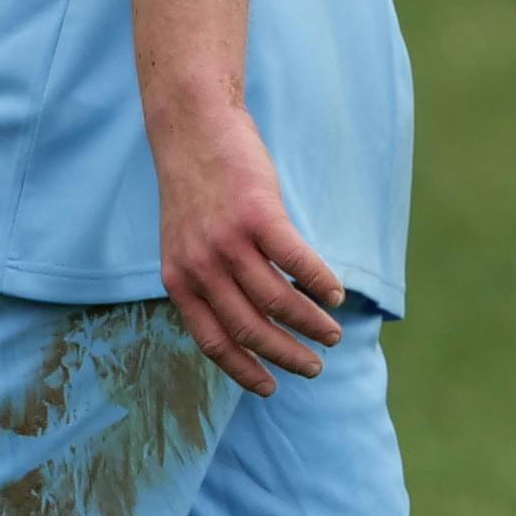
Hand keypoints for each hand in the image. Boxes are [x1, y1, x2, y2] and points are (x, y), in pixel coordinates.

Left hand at [152, 100, 343, 394]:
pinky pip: (296, 261)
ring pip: (277, 300)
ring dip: (310, 323)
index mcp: (179, 280)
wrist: (193, 128)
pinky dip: (319, 282)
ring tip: (332, 332)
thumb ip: (208, 277)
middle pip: (250, 329)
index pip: (214, 341)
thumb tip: (249, 313)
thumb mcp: (186, 241)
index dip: (244, 370)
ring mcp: (229, 242)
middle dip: (286, 355)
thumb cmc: (197, 185)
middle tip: (313, 367)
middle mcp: (201, 268)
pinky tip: (336, 293)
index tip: (270, 388)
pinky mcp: (258, 215)